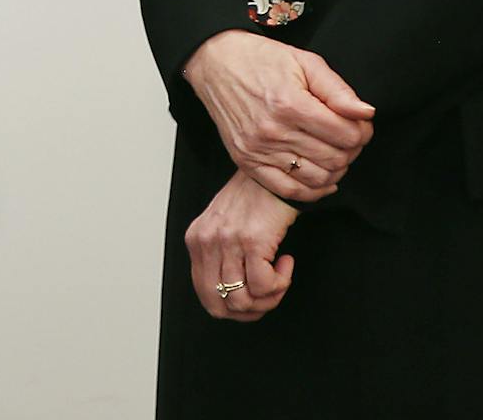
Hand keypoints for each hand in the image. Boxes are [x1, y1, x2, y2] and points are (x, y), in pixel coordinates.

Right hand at [183, 29, 374, 199]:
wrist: (215, 63)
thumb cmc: (260, 59)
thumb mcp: (304, 61)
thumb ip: (337, 89)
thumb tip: (366, 113)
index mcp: (290, 104)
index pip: (346, 135)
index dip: (361, 130)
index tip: (359, 123)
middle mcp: (273, 132)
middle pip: (335, 159)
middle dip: (351, 149)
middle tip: (348, 136)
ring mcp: (258, 151)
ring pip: (317, 178)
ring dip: (335, 169)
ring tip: (334, 151)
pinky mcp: (246, 162)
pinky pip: (289, 191)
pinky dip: (313, 190)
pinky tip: (322, 178)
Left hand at [186, 169, 296, 320]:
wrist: (275, 172)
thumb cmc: (255, 198)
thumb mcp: (224, 225)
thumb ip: (219, 256)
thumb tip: (232, 299)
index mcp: (196, 239)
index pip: (206, 296)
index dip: (233, 309)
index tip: (254, 300)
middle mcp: (207, 241)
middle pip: (221, 305)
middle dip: (250, 310)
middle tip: (269, 294)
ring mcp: (228, 241)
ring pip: (244, 301)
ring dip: (270, 297)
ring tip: (280, 275)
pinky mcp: (252, 242)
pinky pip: (265, 287)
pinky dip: (281, 283)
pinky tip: (286, 262)